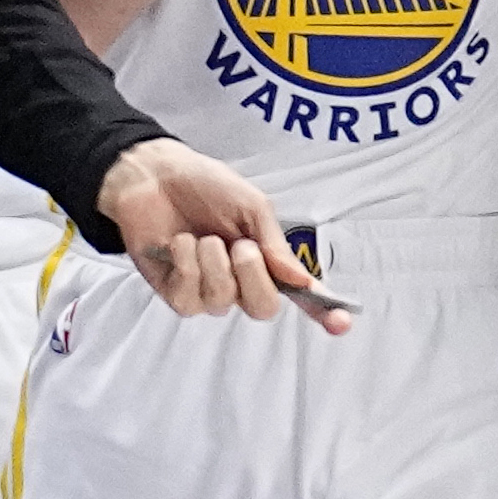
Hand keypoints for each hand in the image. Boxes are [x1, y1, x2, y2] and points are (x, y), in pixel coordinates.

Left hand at [96, 135, 349, 334]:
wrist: (154, 175)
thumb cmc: (205, 186)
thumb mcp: (250, 205)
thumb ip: (274, 243)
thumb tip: (301, 280)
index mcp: (264, 259)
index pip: (298, 293)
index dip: (323, 311)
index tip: (343, 322)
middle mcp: (238, 281)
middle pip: (263, 307)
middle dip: (253, 276)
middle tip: (240, 246)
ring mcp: (206, 290)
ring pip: (223, 302)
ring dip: (213, 263)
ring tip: (201, 237)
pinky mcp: (174, 293)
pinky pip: (190, 300)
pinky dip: (187, 265)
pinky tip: (179, 245)